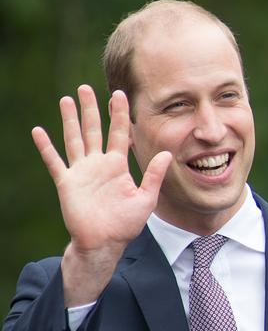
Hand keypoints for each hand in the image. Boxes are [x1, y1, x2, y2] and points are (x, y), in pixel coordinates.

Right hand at [32, 86, 170, 304]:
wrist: (105, 242)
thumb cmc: (126, 224)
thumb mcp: (146, 199)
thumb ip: (155, 176)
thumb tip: (167, 154)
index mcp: (118, 166)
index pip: (118, 133)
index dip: (118, 114)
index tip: (119, 94)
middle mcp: (98, 164)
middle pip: (94, 130)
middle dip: (91, 109)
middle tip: (86, 88)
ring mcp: (81, 172)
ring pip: (74, 139)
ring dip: (69, 120)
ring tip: (66, 99)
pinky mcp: (67, 182)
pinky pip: (54, 161)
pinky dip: (46, 147)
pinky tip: (38, 131)